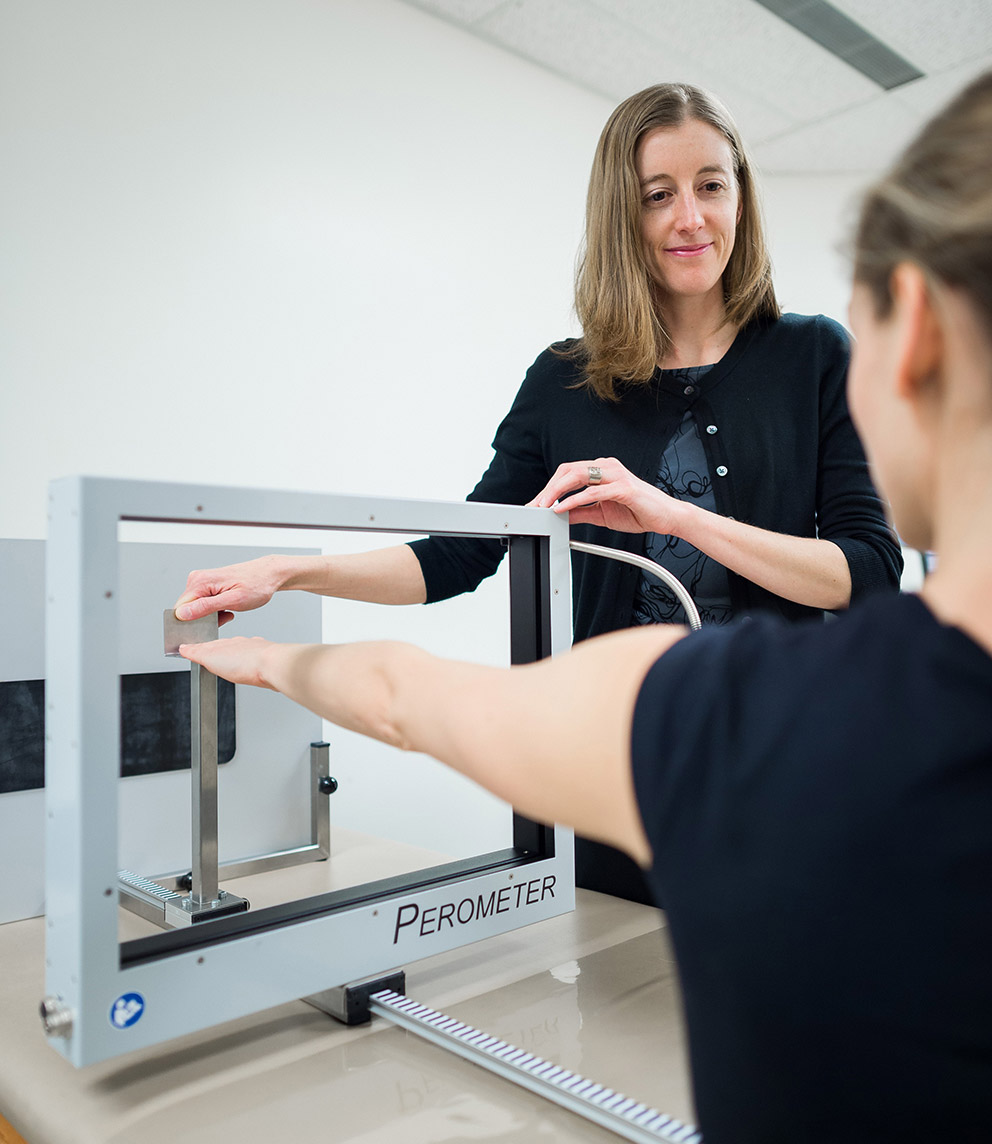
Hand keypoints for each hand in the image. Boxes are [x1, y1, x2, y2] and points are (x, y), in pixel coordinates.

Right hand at [174, 556, 283, 624]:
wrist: (269, 574)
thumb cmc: (257, 584)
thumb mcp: (233, 600)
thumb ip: (206, 607)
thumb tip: (182, 614)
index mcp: (200, 581)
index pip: (180, 609)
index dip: (189, 622)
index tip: (206, 626)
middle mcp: (198, 579)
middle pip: (188, 609)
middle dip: (203, 619)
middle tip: (224, 618)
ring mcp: (203, 582)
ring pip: (197, 608)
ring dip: (211, 616)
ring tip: (229, 612)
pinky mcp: (208, 585)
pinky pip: (204, 604)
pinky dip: (215, 611)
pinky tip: (228, 610)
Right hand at [178, 636, 279, 688]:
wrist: (274, 665)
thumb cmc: (246, 661)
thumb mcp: (212, 657)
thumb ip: (197, 652)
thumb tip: (183, 647)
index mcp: (225, 643)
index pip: (207, 644)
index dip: (199, 649)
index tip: (192, 652)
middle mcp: (240, 644)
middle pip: (224, 648)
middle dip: (216, 654)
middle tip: (208, 660)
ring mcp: (254, 652)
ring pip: (241, 653)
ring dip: (234, 659)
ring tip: (228, 666)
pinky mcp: (266, 662)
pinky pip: (254, 662)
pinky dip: (249, 665)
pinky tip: (249, 670)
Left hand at [529, 458, 684, 534]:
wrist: (667, 517)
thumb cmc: (638, 511)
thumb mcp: (601, 514)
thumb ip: (581, 512)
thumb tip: (559, 514)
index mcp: (601, 471)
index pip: (568, 473)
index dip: (549, 487)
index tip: (536, 503)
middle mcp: (607, 467)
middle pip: (568, 470)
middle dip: (548, 488)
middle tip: (534, 505)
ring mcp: (616, 475)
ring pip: (578, 476)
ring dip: (556, 491)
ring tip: (543, 506)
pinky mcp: (623, 488)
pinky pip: (593, 492)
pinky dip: (574, 499)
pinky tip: (561, 508)